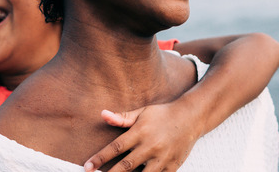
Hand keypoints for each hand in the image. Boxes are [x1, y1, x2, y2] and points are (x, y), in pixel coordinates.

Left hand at [84, 103, 200, 171]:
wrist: (191, 117)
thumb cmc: (162, 114)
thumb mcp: (142, 112)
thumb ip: (122, 117)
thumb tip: (102, 114)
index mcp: (140, 132)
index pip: (115, 147)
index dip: (100, 158)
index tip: (87, 167)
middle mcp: (151, 146)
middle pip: (125, 166)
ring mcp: (162, 158)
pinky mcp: (172, 167)